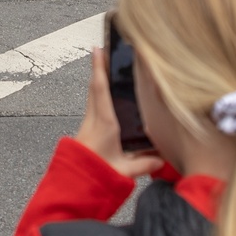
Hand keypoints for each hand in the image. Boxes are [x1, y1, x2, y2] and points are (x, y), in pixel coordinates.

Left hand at [75, 49, 162, 180]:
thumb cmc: (96, 175)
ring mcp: (88, 124)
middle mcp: (93, 119)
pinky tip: (104, 94)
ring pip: (92, 96)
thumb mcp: (123, 171)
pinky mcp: (87, 130)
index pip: (100, 90)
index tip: (97, 50)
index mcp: (104, 123)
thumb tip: (162, 159)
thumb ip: (143, 164)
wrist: (73, 185)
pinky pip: (92, 105)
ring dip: (98, 80)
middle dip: (99, 68)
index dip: (99, 68)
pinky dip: (98, 94)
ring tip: (104, 66)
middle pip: (94, 87)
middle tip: (103, 50)